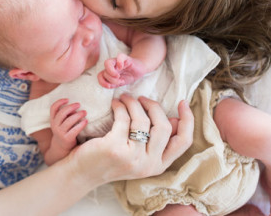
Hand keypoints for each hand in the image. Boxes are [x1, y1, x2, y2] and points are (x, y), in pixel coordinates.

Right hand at [49, 99, 86, 153]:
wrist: (61, 147)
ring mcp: (60, 133)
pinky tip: (86, 121)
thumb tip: (76, 107)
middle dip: (71, 107)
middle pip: (62, 113)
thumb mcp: (61, 123)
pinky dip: (81, 124)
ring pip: (69, 121)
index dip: (59, 102)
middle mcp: (55, 126)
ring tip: (84, 112)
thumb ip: (66, 115)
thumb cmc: (64, 131)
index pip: (53, 108)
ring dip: (78, 115)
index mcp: (53, 120)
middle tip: (79, 104)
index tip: (67, 99)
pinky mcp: (67, 139)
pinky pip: (75, 130)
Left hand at [67, 94, 193, 185]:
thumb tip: (176, 119)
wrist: (82, 173)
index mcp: (158, 166)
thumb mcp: (138, 154)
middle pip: (164, 126)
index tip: (183, 103)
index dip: (187, 120)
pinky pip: (123, 118)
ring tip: (125, 98)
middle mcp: (148, 164)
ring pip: (143, 120)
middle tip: (141, 98)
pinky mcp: (115, 148)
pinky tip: (115, 104)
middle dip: (154, 106)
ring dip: (134, 103)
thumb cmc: (110, 160)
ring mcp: (132, 157)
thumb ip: (156, 141)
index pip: (183, 142)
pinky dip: (120, 106)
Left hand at [98, 53, 146, 87]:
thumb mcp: (120, 83)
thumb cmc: (128, 76)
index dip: (102, 82)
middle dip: (110, 79)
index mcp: (109, 72)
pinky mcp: (126, 58)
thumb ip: (112, 84)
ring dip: (111, 72)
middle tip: (119, 81)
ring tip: (119, 76)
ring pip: (107, 63)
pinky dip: (119, 62)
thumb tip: (107, 85)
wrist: (139, 70)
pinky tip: (122, 67)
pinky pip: (120, 56)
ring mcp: (118, 61)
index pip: (100, 75)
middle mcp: (112, 66)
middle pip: (104, 71)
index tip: (109, 86)